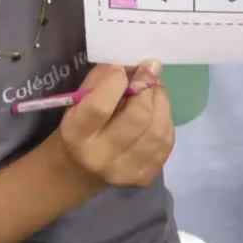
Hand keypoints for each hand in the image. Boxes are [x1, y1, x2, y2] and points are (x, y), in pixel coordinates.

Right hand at [58, 60, 173, 187]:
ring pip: (157, 131)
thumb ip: (102, 79)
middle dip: (148, 88)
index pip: (100, 107)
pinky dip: (165, 120)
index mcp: (77, 134)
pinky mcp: (145, 177)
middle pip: (137, 118)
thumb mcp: (78, 100)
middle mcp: (101, 157)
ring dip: (161, 102)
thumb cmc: (79, 126)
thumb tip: (135, 65)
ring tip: (155, 89)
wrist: (79, 171)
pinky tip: (157, 111)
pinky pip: (166, 142)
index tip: (126, 67)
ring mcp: (126, 171)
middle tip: (151, 70)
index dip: (117, 82)